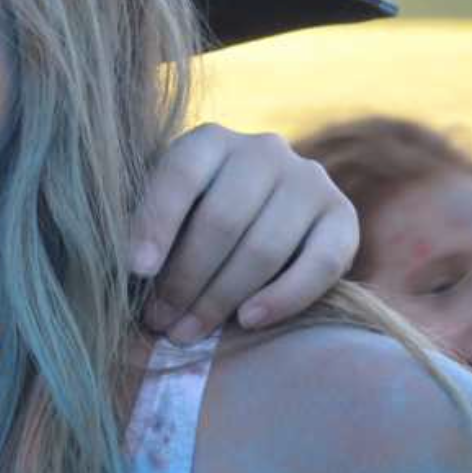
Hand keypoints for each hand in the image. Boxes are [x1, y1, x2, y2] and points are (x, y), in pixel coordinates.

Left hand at [131, 125, 357, 341]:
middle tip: (160, 320)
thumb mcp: (166, 215)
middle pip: (222, 218)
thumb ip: (146, 231)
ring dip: (221, 298)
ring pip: (264, 246)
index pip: (181, 173)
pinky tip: (249, 320)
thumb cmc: (192, 225)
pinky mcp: (343, 216)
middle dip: (185, 278)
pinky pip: (320, 264)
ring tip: (189, 331)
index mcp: (210, 140)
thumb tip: (129, 271)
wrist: (264, 225)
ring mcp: (309, 180)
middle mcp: (264, 150)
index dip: (155, 222)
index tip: (135, 270)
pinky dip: (283, 297)